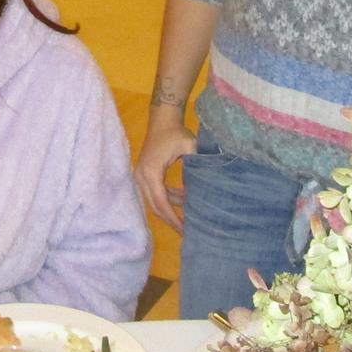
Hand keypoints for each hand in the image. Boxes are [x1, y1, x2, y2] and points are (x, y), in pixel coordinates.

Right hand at [134, 113, 196, 232]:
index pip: (162, 202)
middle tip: (187, 232)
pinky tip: (184, 199)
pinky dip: (168, 198)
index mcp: (151, 172)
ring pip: (155, 201)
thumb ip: (198, 164)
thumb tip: (210, 184)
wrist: (162, 119)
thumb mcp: (190, 146)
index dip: (173, 217)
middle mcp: (142, 177)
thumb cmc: (176, 132)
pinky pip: (155, 193)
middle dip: (171, 219)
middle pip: (156, 206)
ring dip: (171, 208)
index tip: (185, 229)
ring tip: (189, 216)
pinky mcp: (145, 175)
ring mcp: (141, 176)